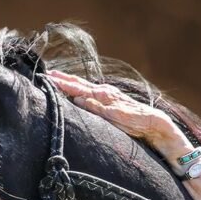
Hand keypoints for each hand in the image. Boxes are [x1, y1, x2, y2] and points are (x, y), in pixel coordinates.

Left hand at [47, 69, 177, 146]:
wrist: (155, 124)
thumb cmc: (133, 121)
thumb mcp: (111, 114)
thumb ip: (96, 108)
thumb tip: (77, 103)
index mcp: (103, 94)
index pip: (80, 85)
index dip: (64, 80)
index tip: (48, 76)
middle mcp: (105, 94)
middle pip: (80, 85)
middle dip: (62, 80)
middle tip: (45, 75)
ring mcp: (111, 102)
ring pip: (87, 92)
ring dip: (71, 87)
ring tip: (55, 82)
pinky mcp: (117, 113)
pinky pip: (100, 108)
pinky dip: (89, 103)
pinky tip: (78, 100)